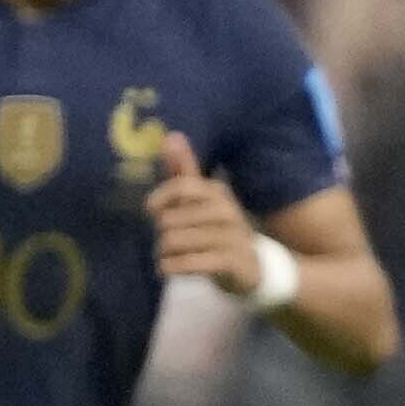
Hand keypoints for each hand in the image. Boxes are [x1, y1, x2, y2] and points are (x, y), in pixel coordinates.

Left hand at [147, 130, 260, 286]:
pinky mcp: (232, 263)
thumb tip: (171, 135)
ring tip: (167, 257)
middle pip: (171, 219)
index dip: (159, 198)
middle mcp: (226, 211)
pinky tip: (168, 269)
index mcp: (217, 192)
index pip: (181, 186)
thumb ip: (184, 170)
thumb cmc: (218, 229)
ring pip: (175, 242)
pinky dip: (172, 268)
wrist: (253, 266)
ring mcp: (231, 238)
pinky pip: (190, 264)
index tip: (151, 210)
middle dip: (160, 233)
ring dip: (163, 254)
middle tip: (166, 241)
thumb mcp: (202, 200)